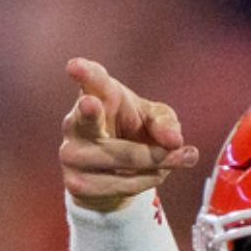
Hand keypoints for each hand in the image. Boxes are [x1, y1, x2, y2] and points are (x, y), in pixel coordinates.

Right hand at [59, 57, 200, 211]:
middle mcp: (75, 123)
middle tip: (90, 102)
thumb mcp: (155, 120)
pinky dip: (147, 180)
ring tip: (180, 157)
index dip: (84, 73)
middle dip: (88, 112)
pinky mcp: (75, 184)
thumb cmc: (134, 132)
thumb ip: (166, 123)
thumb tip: (174, 141)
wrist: (115, 174)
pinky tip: (155, 174)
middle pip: (87, 118)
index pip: (91, 81)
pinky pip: (122, 184)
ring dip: (157, 161)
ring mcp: (71, 154)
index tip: (74, 66)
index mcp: (97, 95)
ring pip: (121, 158)